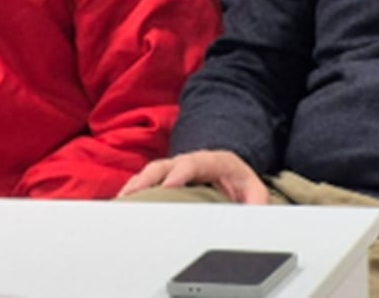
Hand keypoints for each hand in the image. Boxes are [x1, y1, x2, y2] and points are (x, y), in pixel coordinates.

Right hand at [117, 150, 268, 203]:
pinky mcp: (166, 177)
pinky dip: (135, 189)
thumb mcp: (255, 191)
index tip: (168, 185)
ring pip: (151, 172)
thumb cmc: (240, 181)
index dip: (180, 173)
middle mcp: (190, 162)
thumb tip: (255, 217)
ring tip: (122, 199)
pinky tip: (124, 202)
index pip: (193, 164)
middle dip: (147, 178)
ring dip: (136, 185)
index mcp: (214, 161)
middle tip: (133, 192)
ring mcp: (175, 168)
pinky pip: (147, 181)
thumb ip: (256, 203)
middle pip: (165, 166)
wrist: (231, 171)